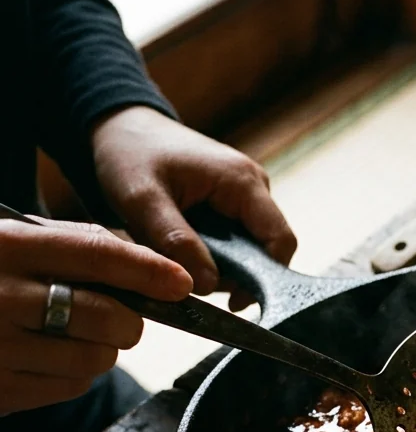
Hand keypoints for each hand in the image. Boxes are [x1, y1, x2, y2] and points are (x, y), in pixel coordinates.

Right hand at [0, 218, 191, 414]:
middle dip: (129, 321)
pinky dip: (74, 374)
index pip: (95, 254)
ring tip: (69, 336)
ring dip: (99, 350)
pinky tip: (46, 357)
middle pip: (106, 317)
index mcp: (4, 247)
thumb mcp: (8, 241)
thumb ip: (68, 244)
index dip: (147, 270)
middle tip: (121, 319)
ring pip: (94, 358)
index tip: (181, 282)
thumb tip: (147, 263)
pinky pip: (69, 387)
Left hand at [91, 106, 295, 307]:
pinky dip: (213, 256)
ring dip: (221, 267)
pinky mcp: (232, 205)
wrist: (119, 128)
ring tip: (180, 261)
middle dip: (235, 275)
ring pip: (250, 250)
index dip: (266, 279)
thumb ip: (176, 241)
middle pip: (267, 250)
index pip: (280, 241)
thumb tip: (208, 285)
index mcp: (243, 182)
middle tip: (193, 282)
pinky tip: (184, 252)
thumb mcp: (142, 199)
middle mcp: (255, 188)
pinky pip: (235, 242)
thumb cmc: (129, 155)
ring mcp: (246, 196)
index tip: (233, 304)